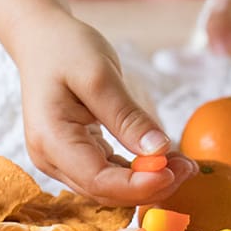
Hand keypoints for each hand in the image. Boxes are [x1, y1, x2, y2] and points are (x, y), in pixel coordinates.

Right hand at [12, 13, 196, 203]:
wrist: (41, 40)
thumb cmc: (66, 49)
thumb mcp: (100, 75)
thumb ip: (127, 116)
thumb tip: (159, 151)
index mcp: (51, 138)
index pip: (97, 180)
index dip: (137, 185)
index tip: (174, 173)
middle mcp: (50, 158)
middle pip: (104, 191)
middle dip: (148, 186)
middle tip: (189, 169)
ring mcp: (60, 161)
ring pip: (108, 188)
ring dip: (146, 182)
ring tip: (183, 165)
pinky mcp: (74, 157)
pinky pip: (108, 175)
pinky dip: (137, 172)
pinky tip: (164, 161)